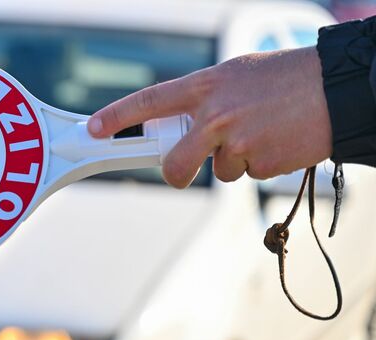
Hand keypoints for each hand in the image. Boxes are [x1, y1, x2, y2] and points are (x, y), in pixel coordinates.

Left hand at [87, 46, 332, 187]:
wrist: (336, 88)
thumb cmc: (287, 77)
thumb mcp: (237, 75)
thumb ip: (206, 97)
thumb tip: (182, 121)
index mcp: (206, 86)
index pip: (149, 101)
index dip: (116, 116)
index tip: (94, 129)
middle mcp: (215, 115)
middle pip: (176, 163)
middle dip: (175, 174)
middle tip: (179, 172)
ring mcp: (236, 142)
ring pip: (219, 170)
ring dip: (234, 161)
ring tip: (261, 133)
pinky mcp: (259, 163)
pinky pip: (248, 174)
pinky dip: (259, 164)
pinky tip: (276, 141)